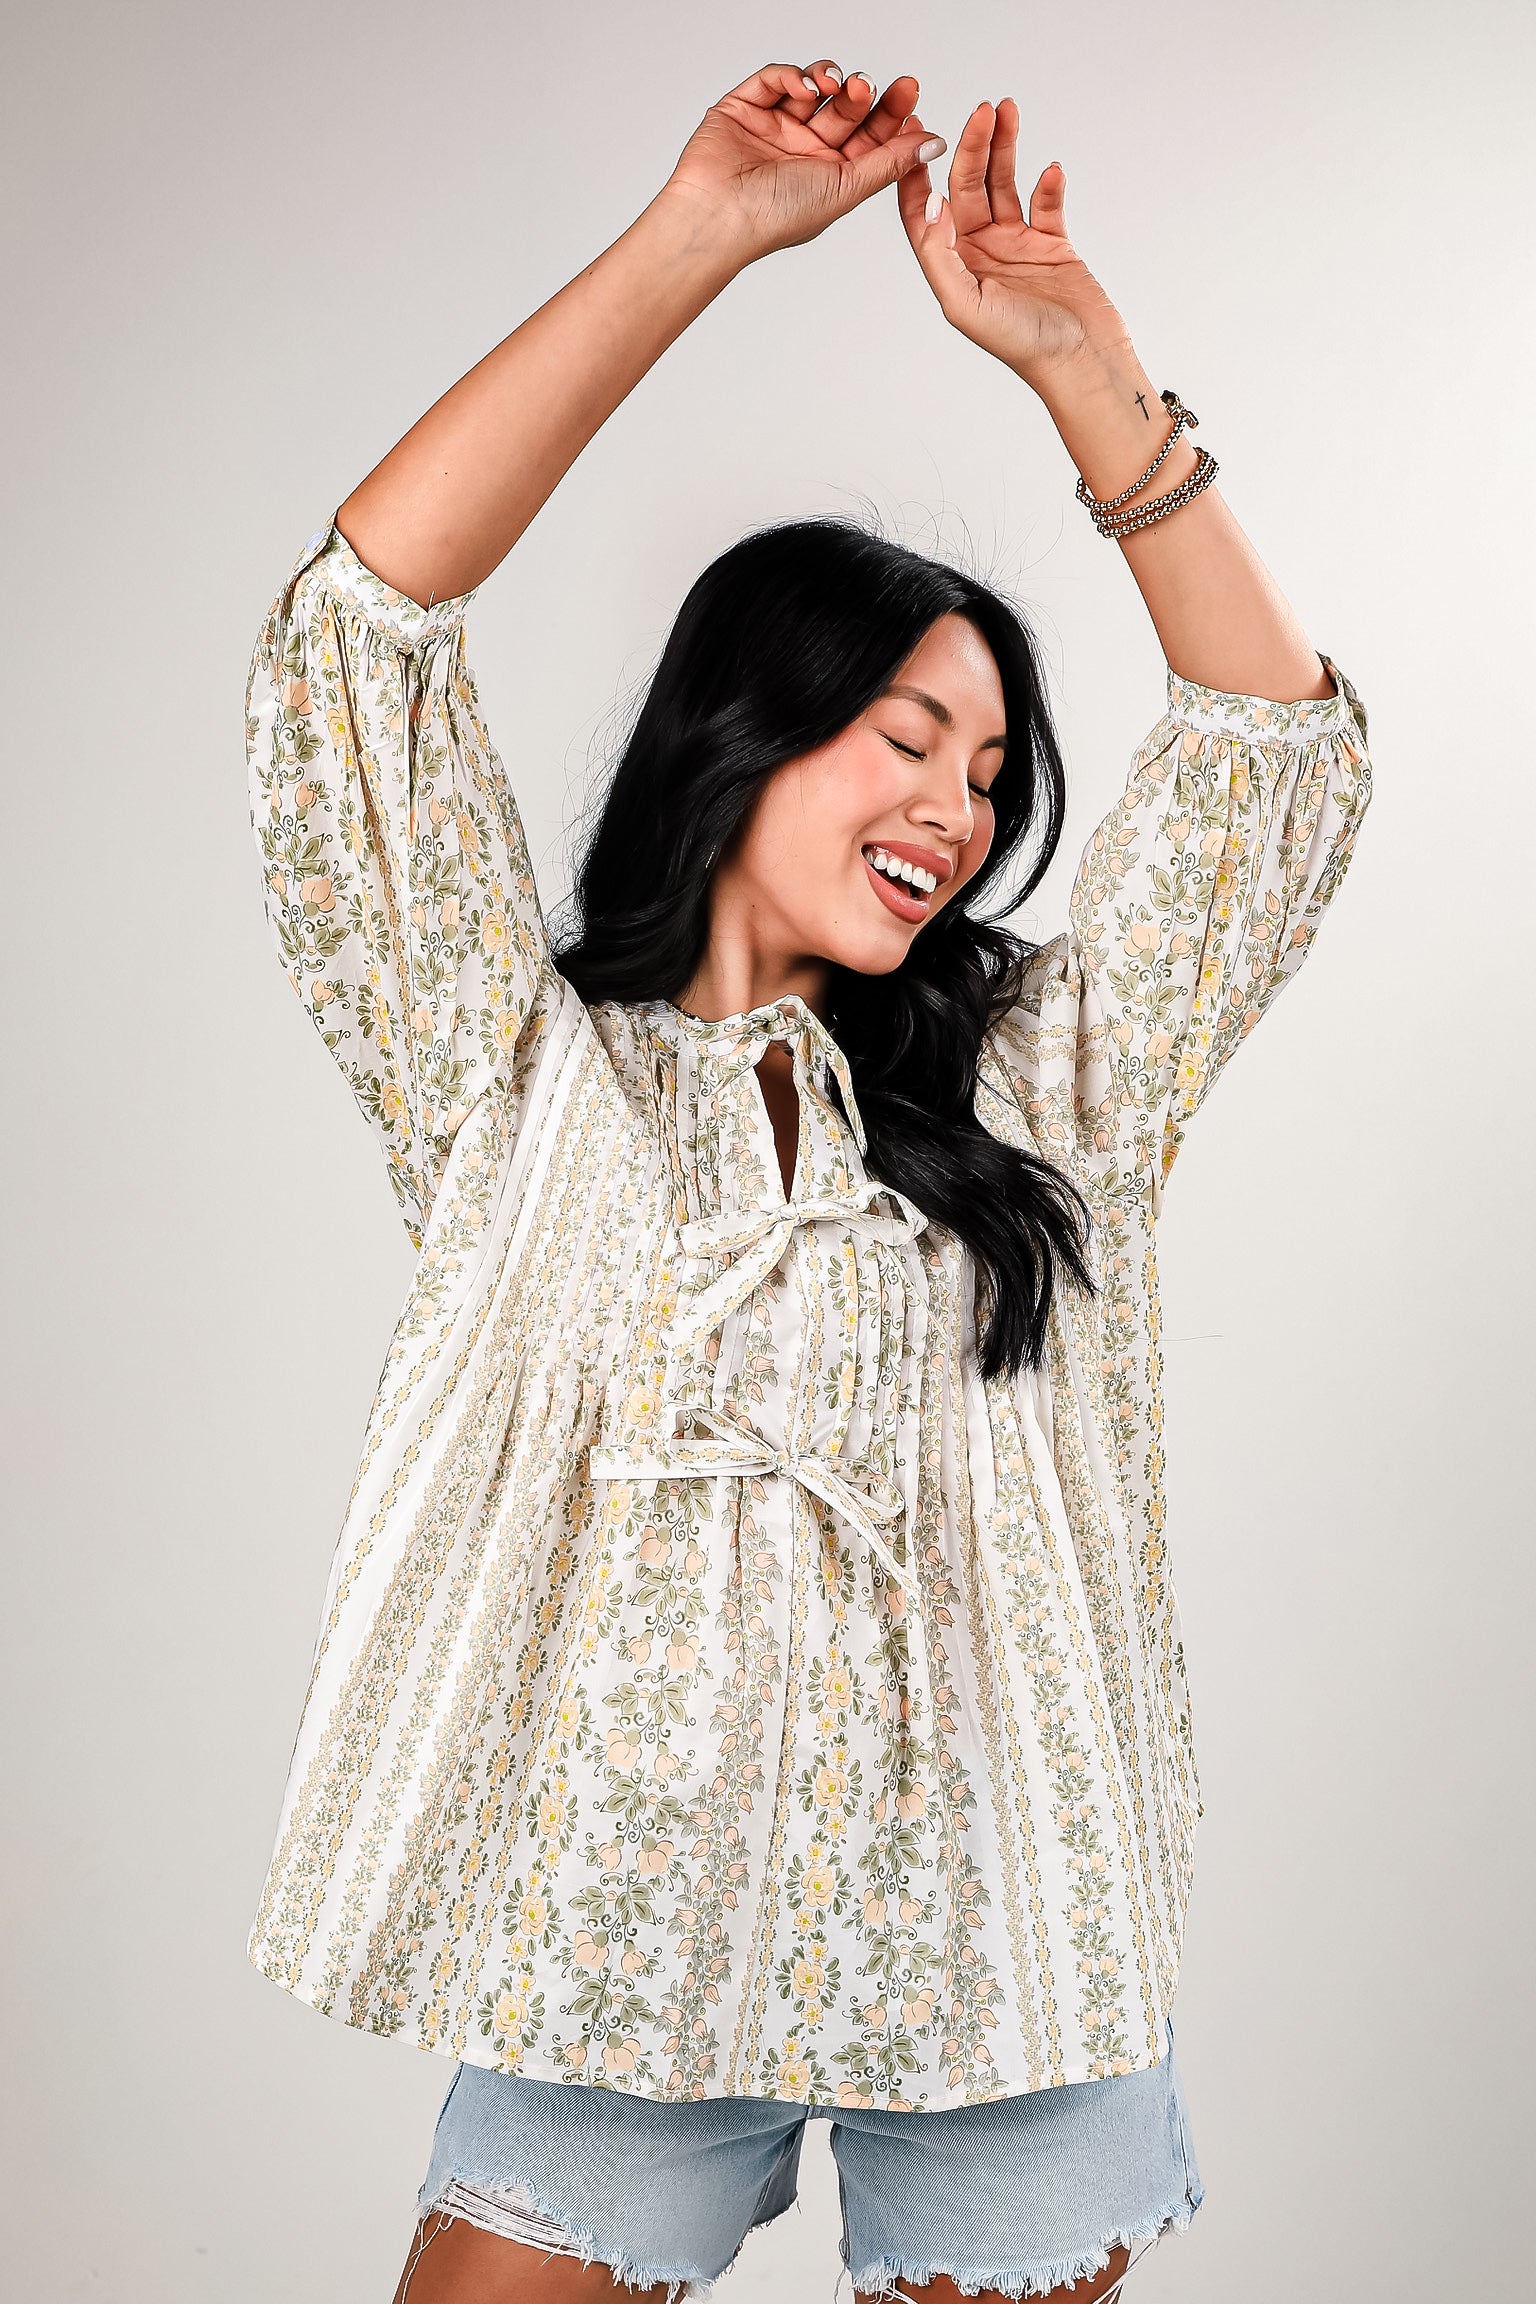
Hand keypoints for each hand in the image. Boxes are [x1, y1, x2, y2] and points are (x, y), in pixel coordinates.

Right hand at [664, 59, 944, 265]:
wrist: (718, 217)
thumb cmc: (776, 217)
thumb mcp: (845, 188)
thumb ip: (890, 162)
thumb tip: (934, 143)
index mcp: (831, 174)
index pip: (870, 135)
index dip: (891, 113)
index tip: (910, 94)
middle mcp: (805, 150)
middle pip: (846, 108)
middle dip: (863, 93)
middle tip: (869, 86)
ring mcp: (775, 126)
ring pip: (814, 87)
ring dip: (831, 79)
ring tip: (838, 85)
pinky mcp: (745, 107)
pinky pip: (775, 78)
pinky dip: (793, 76)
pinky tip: (806, 90)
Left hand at [898, 101, 1127, 390]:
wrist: (1082, 360)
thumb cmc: (1022, 345)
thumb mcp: (965, 304)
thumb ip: (940, 254)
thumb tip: (930, 203)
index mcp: (953, 267)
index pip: (926, 213)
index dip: (918, 174)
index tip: (916, 134)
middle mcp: (979, 253)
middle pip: (968, 187)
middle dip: (972, 146)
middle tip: (981, 111)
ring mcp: (1016, 246)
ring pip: (1004, 185)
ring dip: (1005, 149)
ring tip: (1007, 113)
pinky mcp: (1052, 245)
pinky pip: (1046, 204)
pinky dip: (1048, 184)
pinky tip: (1051, 170)